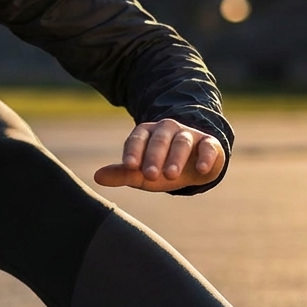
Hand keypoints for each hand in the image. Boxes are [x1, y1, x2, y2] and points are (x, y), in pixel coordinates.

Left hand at [94, 119, 224, 191]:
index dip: (133, 151)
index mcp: (148, 133)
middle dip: (154, 156)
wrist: (195, 166)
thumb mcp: (141, 172)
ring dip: (176, 158)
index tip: (129, 166)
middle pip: (159, 139)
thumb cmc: (162, 168)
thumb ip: (122, 174)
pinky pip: (208, 146)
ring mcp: (189, 134)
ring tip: (170, 175)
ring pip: (182, 141)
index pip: (137, 138)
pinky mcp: (209, 143)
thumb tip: (97, 177)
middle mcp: (168, 129)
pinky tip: (200, 169)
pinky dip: (205, 156)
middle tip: (149, 175)